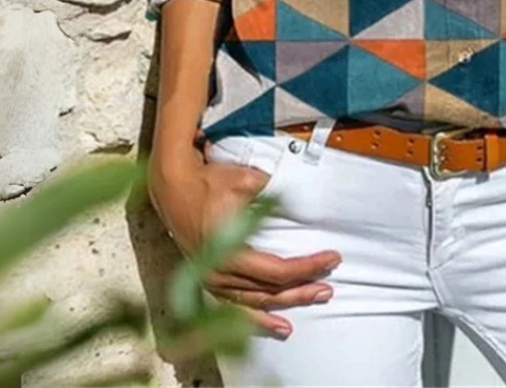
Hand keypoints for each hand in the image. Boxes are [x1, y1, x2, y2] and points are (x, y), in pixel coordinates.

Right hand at [147, 145, 341, 338]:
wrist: (173, 187)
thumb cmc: (209, 182)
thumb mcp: (245, 181)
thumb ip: (274, 193)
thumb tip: (301, 201)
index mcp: (228, 253)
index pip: (278, 271)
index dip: (307, 268)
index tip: (331, 258)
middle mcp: (220, 273)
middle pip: (270, 291)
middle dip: (302, 290)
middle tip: (329, 287)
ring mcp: (213, 280)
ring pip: (257, 302)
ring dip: (287, 303)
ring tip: (313, 299)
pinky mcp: (210, 280)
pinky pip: (238, 306)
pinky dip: (259, 318)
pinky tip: (278, 325)